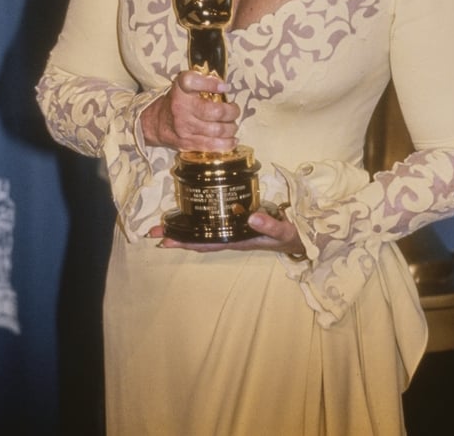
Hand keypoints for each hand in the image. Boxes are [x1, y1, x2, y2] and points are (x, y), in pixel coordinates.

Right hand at [141, 70, 239, 151]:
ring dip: (231, 128)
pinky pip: (211, 145)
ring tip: (232, 125)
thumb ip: (204, 80)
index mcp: (181, 89)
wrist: (157, 122)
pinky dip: (226, 143)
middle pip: (215, 111)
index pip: (192, 81)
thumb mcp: (186, 84)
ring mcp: (184, 127)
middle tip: (234, 110)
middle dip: (232, 112)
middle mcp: (181, 107)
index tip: (224, 88)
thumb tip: (224, 87)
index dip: (210, 84)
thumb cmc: (178, 101)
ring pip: (216, 130)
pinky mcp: (187, 143)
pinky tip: (232, 140)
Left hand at [147, 207, 305, 257]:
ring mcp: (234, 229)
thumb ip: (270, 224)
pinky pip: (213, 221)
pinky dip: (200, 217)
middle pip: (199, 238)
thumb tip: (250, 216)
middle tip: (152, 231)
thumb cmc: (291, 236)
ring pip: (203, 230)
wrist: (302, 237)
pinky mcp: (238, 221)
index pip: (206, 243)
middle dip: (176, 235)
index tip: (165, 240)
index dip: (186, 242)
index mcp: (238, 240)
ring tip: (164, 222)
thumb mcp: (283, 231)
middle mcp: (231, 236)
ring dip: (184, 227)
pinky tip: (192, 211)